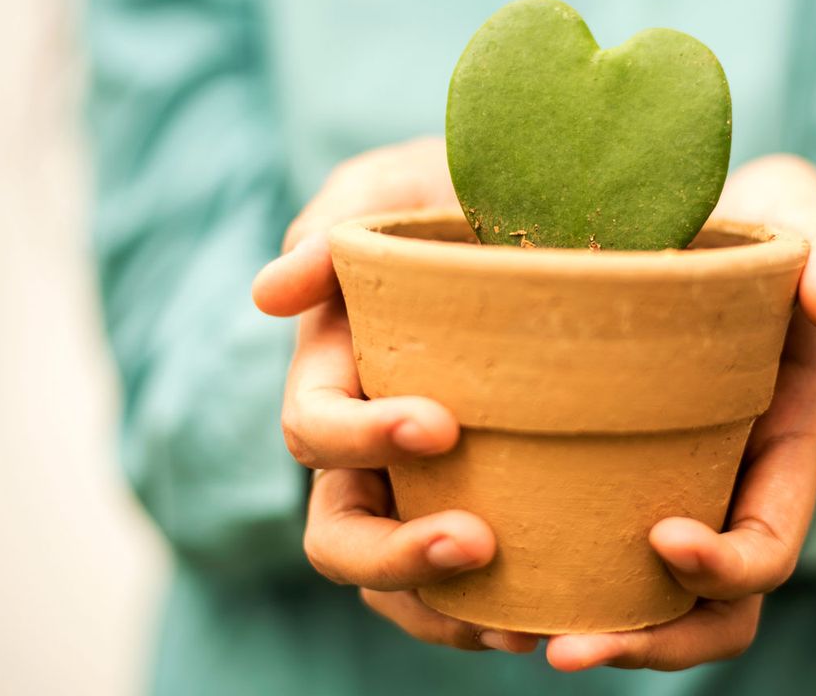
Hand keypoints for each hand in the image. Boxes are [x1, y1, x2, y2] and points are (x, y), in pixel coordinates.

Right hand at [252, 137, 538, 654]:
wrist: (545, 217)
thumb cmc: (456, 198)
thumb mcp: (396, 190)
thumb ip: (332, 228)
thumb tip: (268, 295)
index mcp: (339, 377)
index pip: (314, 430)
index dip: (360, 439)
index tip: (440, 424)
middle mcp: (371, 450)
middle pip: (340, 534)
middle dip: (395, 553)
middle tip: (476, 543)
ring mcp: (425, 488)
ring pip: (397, 585)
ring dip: (444, 610)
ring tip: (518, 625)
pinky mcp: (492, 508)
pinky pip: (470, 590)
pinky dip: (493, 617)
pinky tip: (547, 623)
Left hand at [546, 155, 815, 670]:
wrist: (673, 226)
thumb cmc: (747, 223)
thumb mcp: (799, 216)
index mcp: (776, 455)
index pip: (766, 549)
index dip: (725, 569)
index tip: (661, 538)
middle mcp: (717, 493)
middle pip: (700, 614)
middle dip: (644, 642)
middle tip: (565, 648)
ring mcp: (656, 493)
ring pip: (630, 604)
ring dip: (581, 633)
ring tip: (509, 637)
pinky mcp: (588, 475)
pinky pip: (567, 551)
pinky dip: (527, 582)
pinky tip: (464, 575)